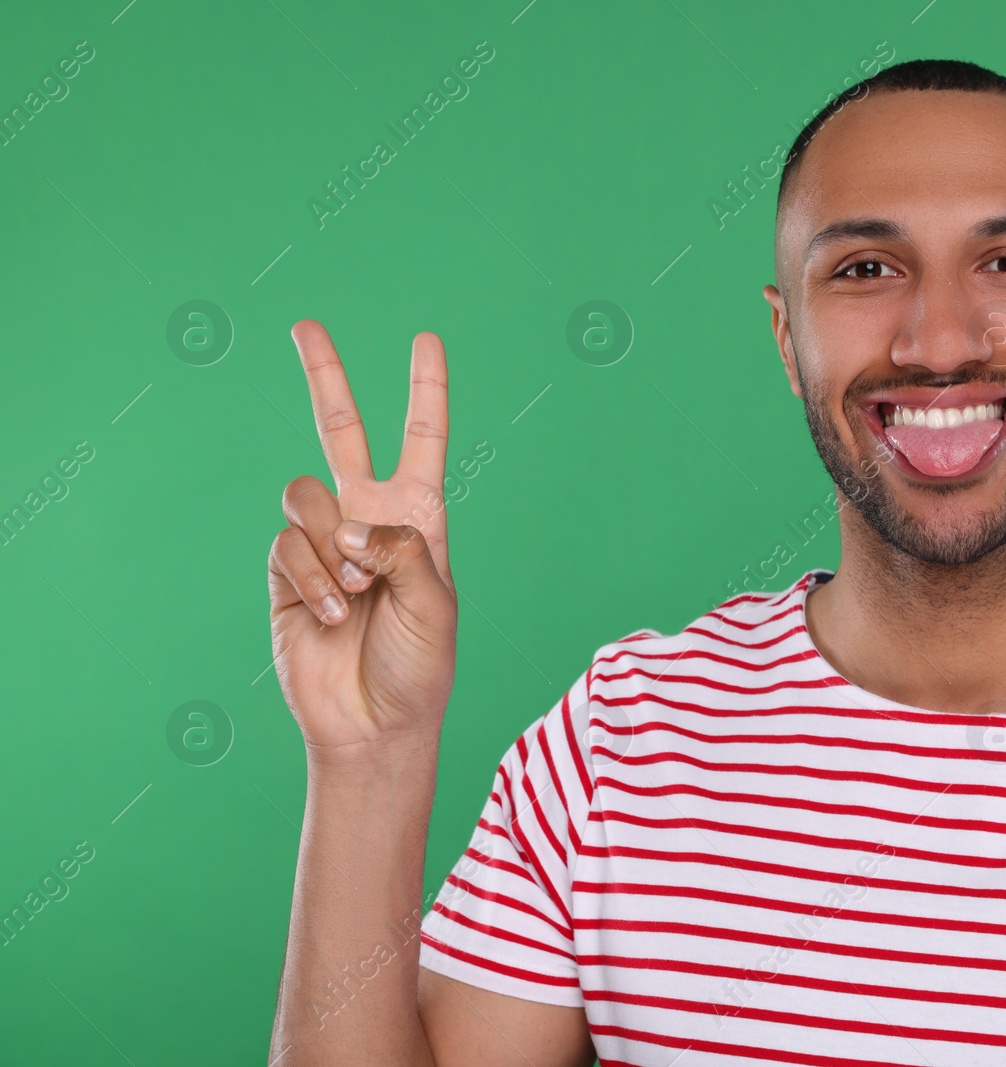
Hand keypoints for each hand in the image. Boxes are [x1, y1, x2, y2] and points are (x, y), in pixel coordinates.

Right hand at [267, 321, 459, 753]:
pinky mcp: (286, 575)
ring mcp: (323, 544)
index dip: (426, 389)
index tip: (426, 339)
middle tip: (305, 326)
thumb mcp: (437, 600)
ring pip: (306, 495)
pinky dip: (312, 578)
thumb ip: (400, 548)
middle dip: (325, 377)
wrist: (375, 723)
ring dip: (331, 543)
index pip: (422, 438)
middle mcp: (369, 519)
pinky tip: (333, 613)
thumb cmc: (421, 665)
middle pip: (341, 431)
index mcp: (419, 517)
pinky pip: (286, 545)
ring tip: (356, 593)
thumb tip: (347, 524)